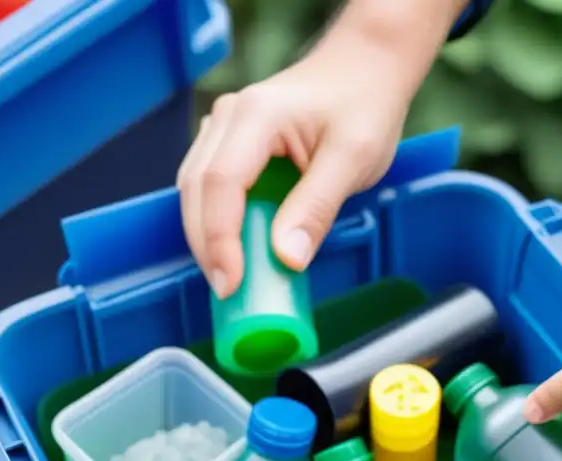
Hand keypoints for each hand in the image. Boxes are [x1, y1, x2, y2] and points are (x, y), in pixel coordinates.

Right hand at [177, 43, 409, 299]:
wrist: (366, 67)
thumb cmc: (364, 105)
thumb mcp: (353, 159)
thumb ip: (317, 207)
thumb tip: (286, 258)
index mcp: (256, 115)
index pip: (221, 184)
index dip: (219, 239)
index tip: (231, 282)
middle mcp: (229, 116)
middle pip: (197, 189)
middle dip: (207, 246)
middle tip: (228, 291)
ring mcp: (224, 127)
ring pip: (195, 189)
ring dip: (206, 236)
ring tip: (229, 277)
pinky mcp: (230, 141)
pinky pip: (210, 186)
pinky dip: (216, 221)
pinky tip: (234, 248)